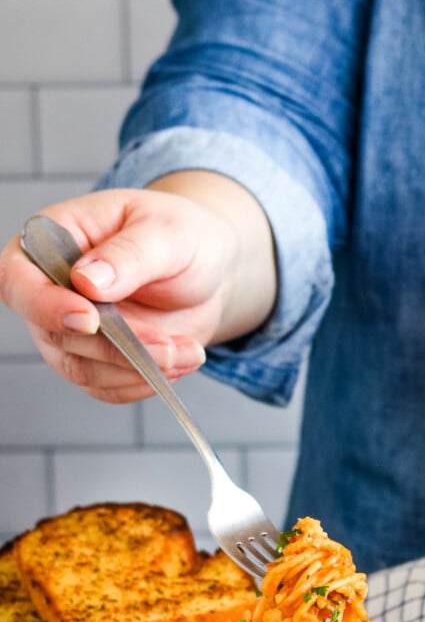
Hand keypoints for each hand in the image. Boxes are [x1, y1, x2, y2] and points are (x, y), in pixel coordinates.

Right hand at [0, 172, 276, 402]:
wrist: (208, 271)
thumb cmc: (180, 237)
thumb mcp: (166, 233)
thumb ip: (129, 254)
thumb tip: (86, 280)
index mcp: (53, 239)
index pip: (19, 278)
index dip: (45, 305)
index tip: (90, 319)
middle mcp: (51, 289)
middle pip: (56, 334)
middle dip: (117, 348)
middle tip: (170, 346)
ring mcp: (69, 330)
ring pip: (82, 369)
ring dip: (137, 369)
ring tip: (187, 351)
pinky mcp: (95, 361)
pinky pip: (107, 388)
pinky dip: (145, 382)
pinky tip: (180, 361)